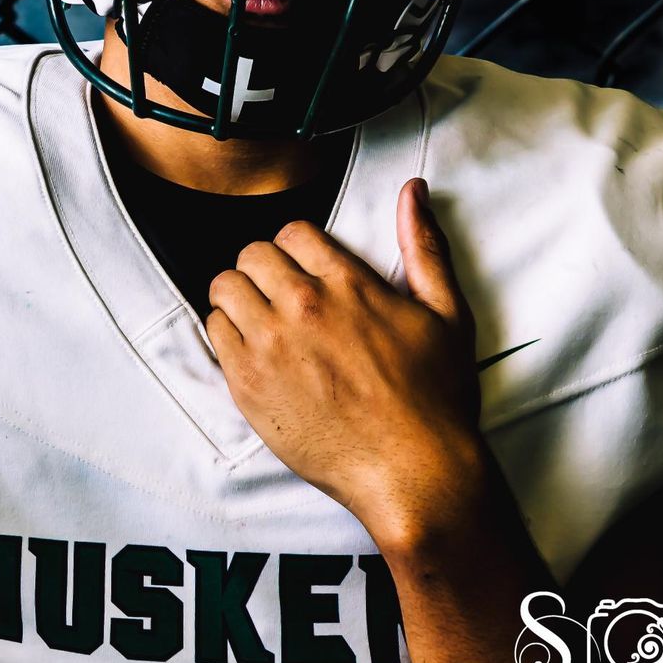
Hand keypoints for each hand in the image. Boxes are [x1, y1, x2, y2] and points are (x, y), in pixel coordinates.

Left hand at [205, 178, 486, 549]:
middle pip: (252, 253)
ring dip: (240, 297)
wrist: (414, 472)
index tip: (305, 270)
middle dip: (265, 268)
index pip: (292, 232)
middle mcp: (302, 306)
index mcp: (347, 283)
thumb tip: (412, 191)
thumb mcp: (447, 314)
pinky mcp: (247, 385)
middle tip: (281, 295)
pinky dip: (228, 335)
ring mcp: (269, 346)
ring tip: (263, 319)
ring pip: (224, 288)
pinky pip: (215, 333)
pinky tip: (256, 352)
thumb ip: (424, 246)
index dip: (297, 248)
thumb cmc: (436, 398)